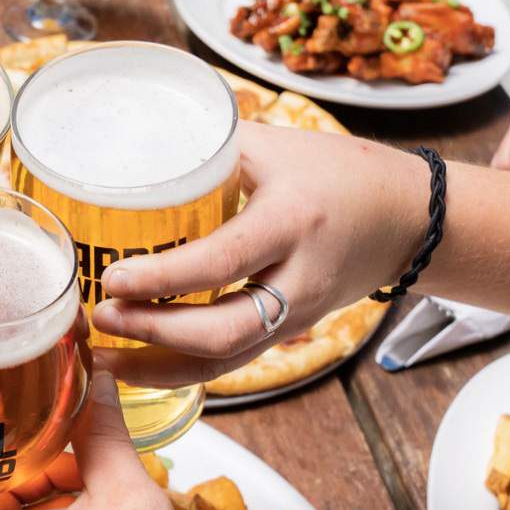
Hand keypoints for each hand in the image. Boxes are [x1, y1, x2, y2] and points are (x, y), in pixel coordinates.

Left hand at [90, 121, 427, 388]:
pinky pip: (233, 361)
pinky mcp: (289, 332)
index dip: (163, 277)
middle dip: (154, 334)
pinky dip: (183, 370)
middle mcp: (299, 278)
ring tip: (107, 354)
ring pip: (227, 359)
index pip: (223, 261)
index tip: (114, 277)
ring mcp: (297, 315)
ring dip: (161, 365)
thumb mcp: (276, 146)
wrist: (408, 218)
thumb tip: (133, 139)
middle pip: (224, 331)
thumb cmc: (341, 173)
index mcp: (293, 220)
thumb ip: (209, 145)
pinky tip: (139, 364)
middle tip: (101, 319)